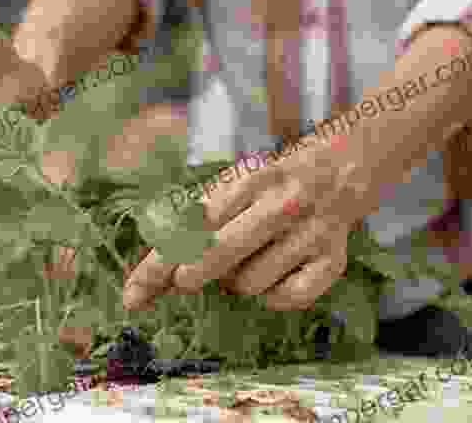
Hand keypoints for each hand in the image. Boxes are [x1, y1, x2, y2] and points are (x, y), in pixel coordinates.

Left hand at [124, 140, 362, 309]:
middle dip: (191, 274)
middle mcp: (280, 204)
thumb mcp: (229, 189)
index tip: (132, 296)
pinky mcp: (333, 261)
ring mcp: (310, 233)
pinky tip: (278, 273)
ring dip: (236, 282)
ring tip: (249, 260)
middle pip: (220, 253)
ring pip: (249, 284)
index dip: (157, 265)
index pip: (190, 228)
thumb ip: (192, 226)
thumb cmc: (267, 187)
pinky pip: (285, 299)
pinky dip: (272, 296)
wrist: (338, 172)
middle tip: (184, 280)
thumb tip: (153, 279)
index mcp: (247, 180)